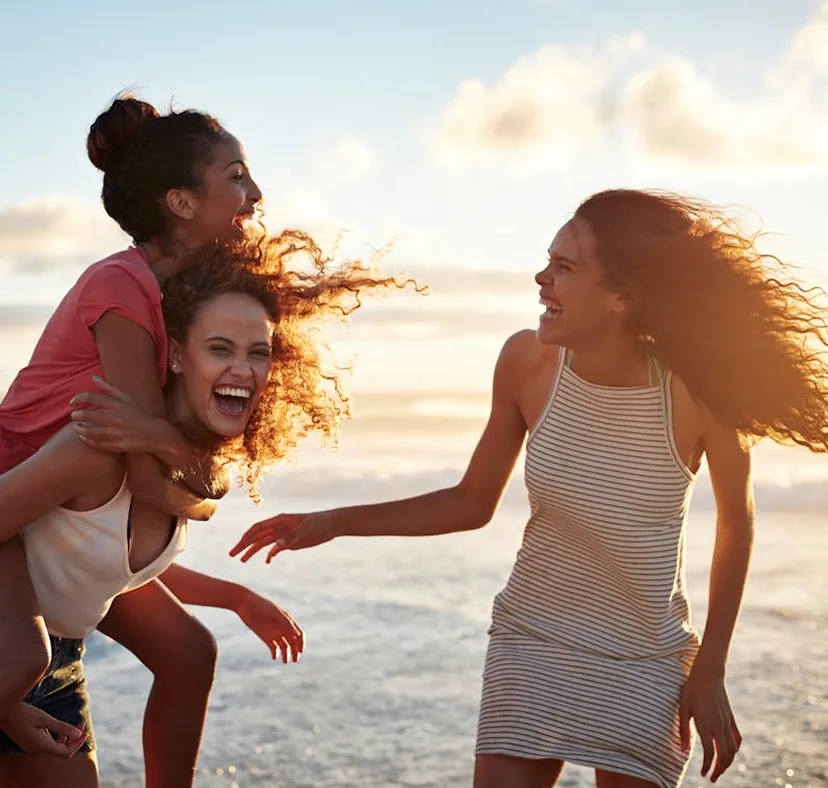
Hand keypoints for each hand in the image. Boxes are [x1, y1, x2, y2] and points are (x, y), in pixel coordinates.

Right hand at [0, 702, 87, 757]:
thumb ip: (62, 727)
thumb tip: (79, 734)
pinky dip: (58, 737)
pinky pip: (48, 744)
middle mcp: (37, 749)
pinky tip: (60, 727)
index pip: (66, 752)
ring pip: (55, 747)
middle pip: (62, 751)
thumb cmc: (24, 713)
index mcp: (42, 746)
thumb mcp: (45, 719)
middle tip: (82, 724)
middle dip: (74, 739)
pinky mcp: (30, 742)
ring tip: (76, 724)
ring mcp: (33, 747)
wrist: (4, 712)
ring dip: (67, 737)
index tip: (85, 731)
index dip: (77, 744)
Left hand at [70, 376, 165, 452]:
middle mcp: (118, 418)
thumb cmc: (139, 414)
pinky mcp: (119, 445)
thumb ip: (108, 388)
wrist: (156, 434)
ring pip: (91, 431)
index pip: (93, 397)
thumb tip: (93, 377)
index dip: (79, 399)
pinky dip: (88, 440)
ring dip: (80, 429)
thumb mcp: (126, 399)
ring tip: (77, 427)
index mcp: (119, 405)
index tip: (72, 403)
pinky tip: (84, 437)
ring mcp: (118, 433)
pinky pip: (98, 443)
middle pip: (89, 414)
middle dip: (77, 415)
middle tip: (74, 415)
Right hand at [230, 512, 334, 563]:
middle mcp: (278, 528)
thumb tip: (276, 547)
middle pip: (256, 536)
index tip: (238, 547)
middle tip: (232, 555)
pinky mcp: (289, 543)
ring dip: (252, 551)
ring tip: (242, 561)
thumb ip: (291, 537)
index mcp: (279, 521)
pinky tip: (267, 562)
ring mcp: (282, 535)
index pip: (257, 528)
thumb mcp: (305, 529)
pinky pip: (275, 549)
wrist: (330, 525)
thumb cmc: (318, 522)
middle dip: (244, 545)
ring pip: (263, 543)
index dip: (246, 537)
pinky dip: (270, 555)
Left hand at [236, 590, 304, 663]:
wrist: (246, 605)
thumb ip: (286, 623)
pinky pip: (273, 648)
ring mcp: (275, 633)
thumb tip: (297, 634)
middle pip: (293, 642)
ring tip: (285, 661)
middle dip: (295, 651)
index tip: (300, 651)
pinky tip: (274, 657)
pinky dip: (275, 654)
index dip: (301, 643)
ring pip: (284, 647)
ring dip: (286, 654)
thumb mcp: (275, 614)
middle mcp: (283, 628)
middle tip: (295, 660)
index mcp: (288, 621)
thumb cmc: (262, 606)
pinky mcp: (266, 638)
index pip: (299, 634)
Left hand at [679, 657, 741, 782]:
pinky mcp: (731, 718)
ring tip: (720, 769)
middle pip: (723, 755)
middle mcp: (719, 726)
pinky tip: (730, 753)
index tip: (704, 774)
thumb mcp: (683, 708)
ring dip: (727, 762)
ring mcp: (727, 722)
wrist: (708, 674)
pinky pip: (737, 738)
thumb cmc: (691, 689)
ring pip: (732, 749)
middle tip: (712, 778)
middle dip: (719, 770)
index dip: (707, 766)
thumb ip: (684, 730)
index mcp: (706, 724)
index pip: (709, 753)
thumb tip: (683, 750)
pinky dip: (735, 749)